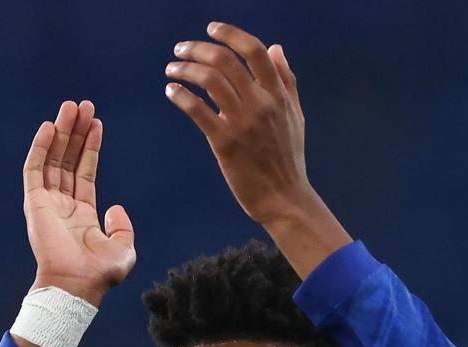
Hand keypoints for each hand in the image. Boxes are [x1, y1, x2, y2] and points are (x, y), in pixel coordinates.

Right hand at [22, 100, 135, 305]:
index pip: (85, 172)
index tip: (96, 123)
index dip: (90, 147)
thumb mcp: (123, 249)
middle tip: (82, 105)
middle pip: (68, 159)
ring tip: (70, 107)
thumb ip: (123, 227)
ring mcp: (47, 203)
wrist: (75, 284)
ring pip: (52, 159)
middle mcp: (63, 205)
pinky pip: (34, 169)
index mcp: (82, 214)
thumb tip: (115, 206)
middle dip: (75, 132)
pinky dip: (40, 147)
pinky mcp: (34, 203)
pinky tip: (50, 127)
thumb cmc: (99, 273)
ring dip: (61, 132)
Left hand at [163, 22, 312, 225]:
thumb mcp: (295, 115)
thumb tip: (277, 48)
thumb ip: (286, 80)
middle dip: (197, 48)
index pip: (255, 51)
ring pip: (209, 80)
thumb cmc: (288, 158)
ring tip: (172, 69)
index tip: (212, 28)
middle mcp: (261, 104)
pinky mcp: (225, 142)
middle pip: (226, 60)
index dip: (231, 34)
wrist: (284, 198)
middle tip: (181, 49)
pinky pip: (198, 110)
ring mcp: (242, 122)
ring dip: (185, 69)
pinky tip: (172, 91)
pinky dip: (181, 95)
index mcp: (278, 95)